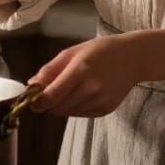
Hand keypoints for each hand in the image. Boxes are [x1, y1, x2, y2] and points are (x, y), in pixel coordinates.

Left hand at [28, 36, 142, 117]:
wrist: (133, 58)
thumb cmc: (100, 50)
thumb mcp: (73, 52)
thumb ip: (50, 69)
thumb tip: (31, 84)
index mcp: (80, 69)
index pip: (51, 96)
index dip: (37, 102)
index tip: (30, 100)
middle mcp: (91, 88)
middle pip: (57, 107)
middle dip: (47, 104)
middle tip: (47, 93)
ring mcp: (100, 101)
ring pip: (68, 112)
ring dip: (61, 105)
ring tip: (69, 89)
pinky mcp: (105, 110)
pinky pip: (80, 114)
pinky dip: (74, 107)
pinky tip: (82, 93)